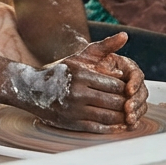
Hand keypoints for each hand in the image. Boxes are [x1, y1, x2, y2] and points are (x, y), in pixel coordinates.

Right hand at [24, 34, 148, 133]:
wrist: (32, 90)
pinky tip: (118, 126)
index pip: (115, 84)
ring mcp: (74, 109)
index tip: (130, 88)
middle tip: (133, 104)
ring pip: (108, 116)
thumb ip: (104, 46)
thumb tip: (126, 35)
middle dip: (127, 104)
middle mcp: (77, 92)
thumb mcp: (80, 57)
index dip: (126, 88)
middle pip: (114, 101)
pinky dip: (112, 129)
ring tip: (128, 115)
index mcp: (81, 74)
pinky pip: (98, 128)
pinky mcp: (72, 123)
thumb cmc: (61, 72)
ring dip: (122, 118)